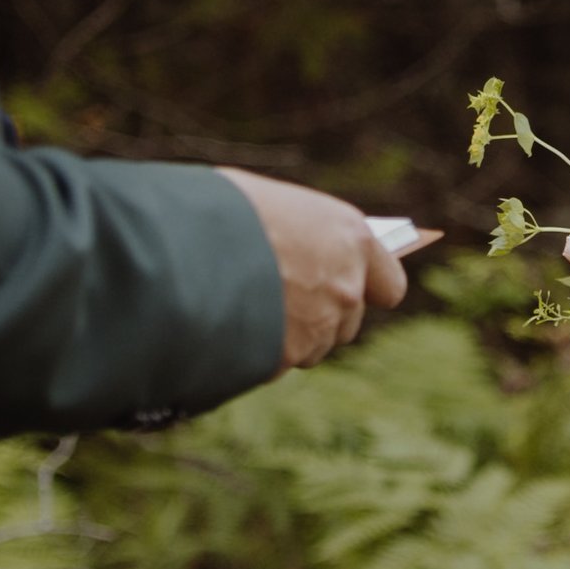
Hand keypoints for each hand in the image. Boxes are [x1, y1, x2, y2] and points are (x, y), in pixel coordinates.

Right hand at [218, 168, 408, 373]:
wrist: (180, 247)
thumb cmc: (217, 208)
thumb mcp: (268, 205)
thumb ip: (298, 236)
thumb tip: (296, 252)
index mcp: (352, 239)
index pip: (389, 284)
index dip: (369, 288)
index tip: (354, 287)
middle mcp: (346, 287)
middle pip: (349, 321)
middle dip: (322, 316)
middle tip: (283, 299)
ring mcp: (318, 327)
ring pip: (313, 348)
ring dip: (291, 338)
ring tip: (249, 312)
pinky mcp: (285, 358)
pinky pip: (277, 363)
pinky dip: (258, 353)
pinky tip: (230, 331)